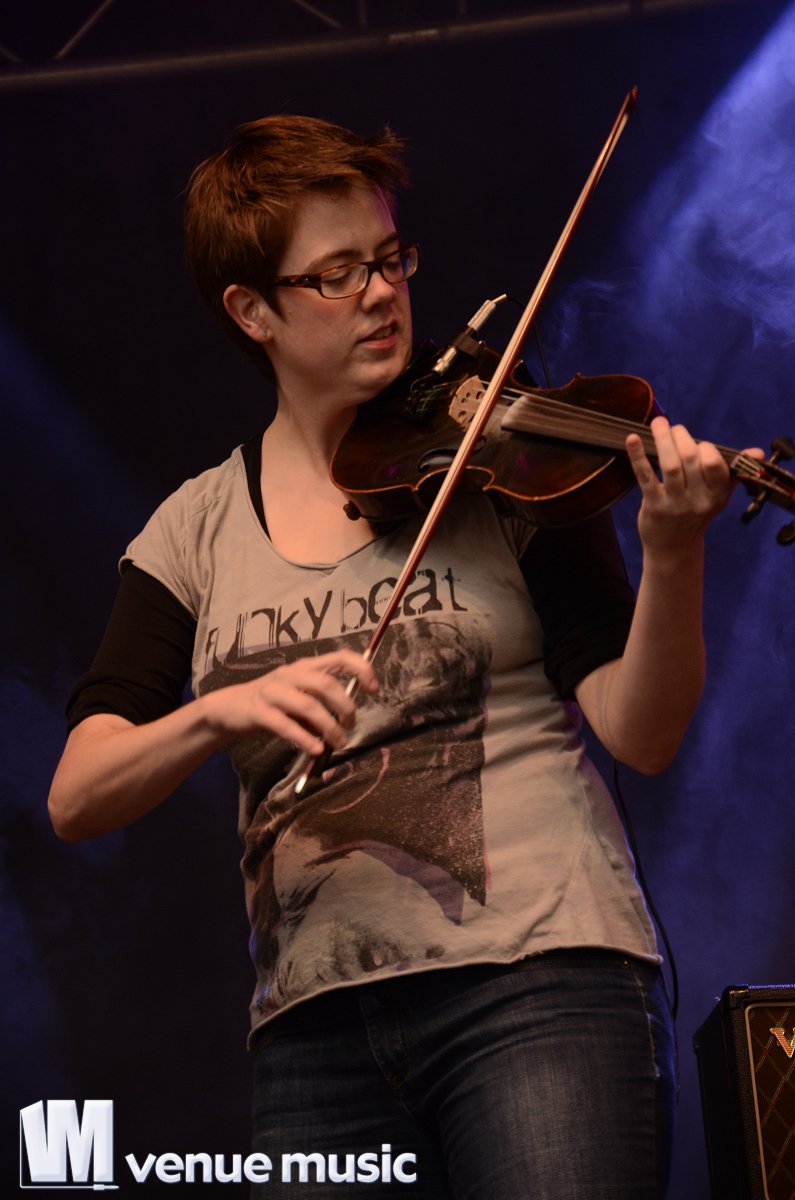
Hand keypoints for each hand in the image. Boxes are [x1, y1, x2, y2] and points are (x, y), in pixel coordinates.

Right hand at [202, 648, 378, 755]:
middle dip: (345, 707)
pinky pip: (285, 725)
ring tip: (337, 743)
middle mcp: (290, 674)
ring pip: (308, 705)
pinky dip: (304, 738)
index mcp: (305, 667)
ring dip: (328, 727)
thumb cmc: (273, 704)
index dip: (362, 669)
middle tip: (350, 726)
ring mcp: (273, 690)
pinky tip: (315, 750)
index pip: (340, 658)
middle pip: (326, 684)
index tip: (375, 689)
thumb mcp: (299, 699)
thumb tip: (345, 723)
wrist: (229, 709)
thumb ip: (321, 705)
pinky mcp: (259, 711)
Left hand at [626, 416, 736, 557]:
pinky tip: (632, 439)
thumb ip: (734, 472)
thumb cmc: (696, 514)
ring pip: (670, 464)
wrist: (674, 548)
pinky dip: (638, 456)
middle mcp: (699, 500)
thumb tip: (757, 453)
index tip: (694, 442)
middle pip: (691, 458)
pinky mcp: (654, 507)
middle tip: (672, 427)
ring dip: (663, 439)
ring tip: (658, 424)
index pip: (715, 462)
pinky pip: (646, 476)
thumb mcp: (718, 496)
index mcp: (718, 494)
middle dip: (680, 436)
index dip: (703, 447)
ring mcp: (675, 504)